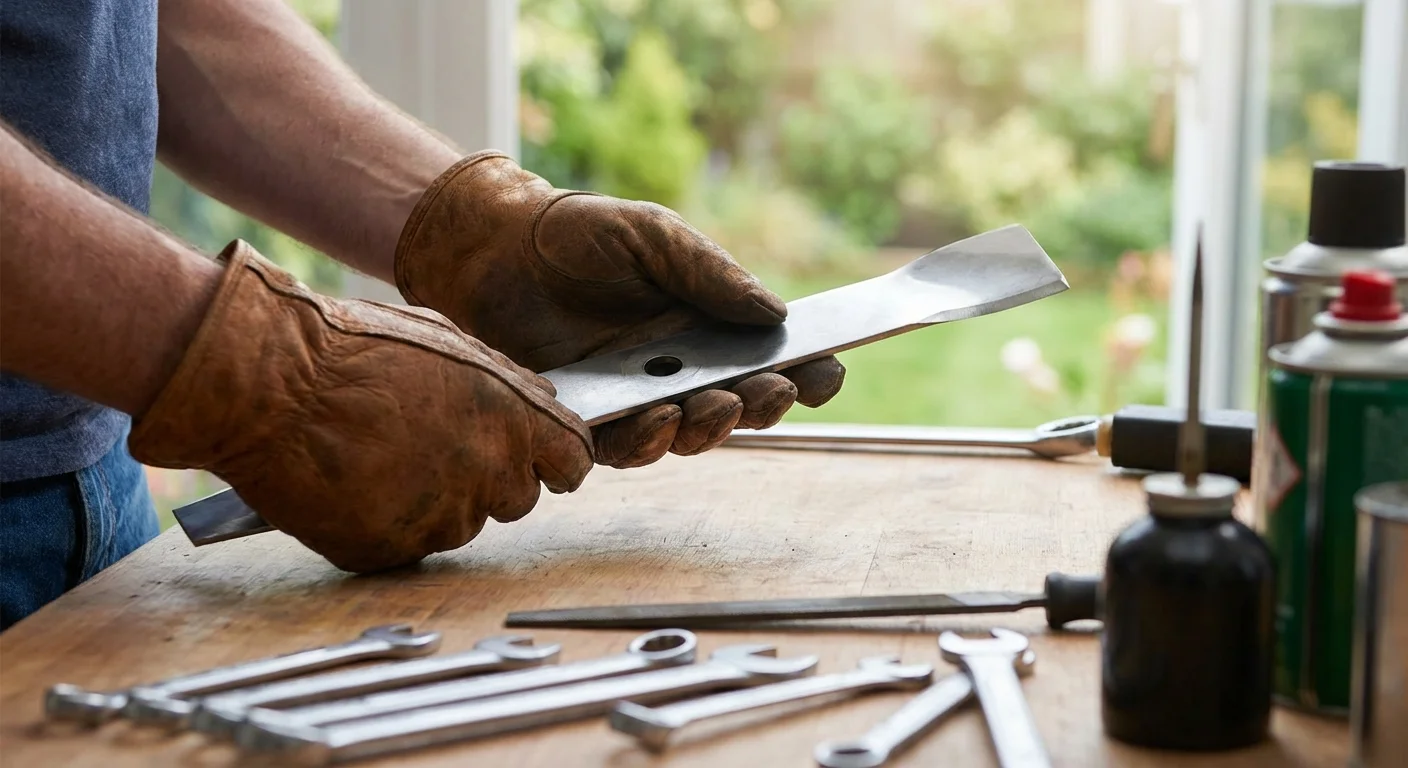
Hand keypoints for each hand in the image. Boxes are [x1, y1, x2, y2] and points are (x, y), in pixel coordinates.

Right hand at [128, 241, 592, 571]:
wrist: (266, 385)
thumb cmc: (353, 349)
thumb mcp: (448, 341)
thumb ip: (506, 383)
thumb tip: (541, 403)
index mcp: (513, 419)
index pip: (574, 463)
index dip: (554, 460)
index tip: (536, 458)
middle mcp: (486, 475)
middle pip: (517, 500)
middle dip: (490, 478)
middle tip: (436, 446)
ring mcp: (438, 519)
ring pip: (460, 523)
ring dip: (437, 500)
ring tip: (382, 457)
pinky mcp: (388, 551)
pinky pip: (407, 544)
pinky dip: (388, 523)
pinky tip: (356, 484)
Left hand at [394, 152, 845, 467]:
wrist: (495, 245)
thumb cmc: (582, 234)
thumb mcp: (656, 236)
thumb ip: (711, 275)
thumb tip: (775, 314)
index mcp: (708, 328)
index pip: (771, 362)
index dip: (806, 375)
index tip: (827, 374)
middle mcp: (678, 371)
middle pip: (737, 409)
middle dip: (761, 407)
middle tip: (767, 393)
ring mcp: (633, 399)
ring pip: (684, 437)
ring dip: (706, 430)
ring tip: (711, 407)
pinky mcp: (585, 420)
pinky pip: (620, 448)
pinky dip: (642, 441)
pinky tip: (653, 419)